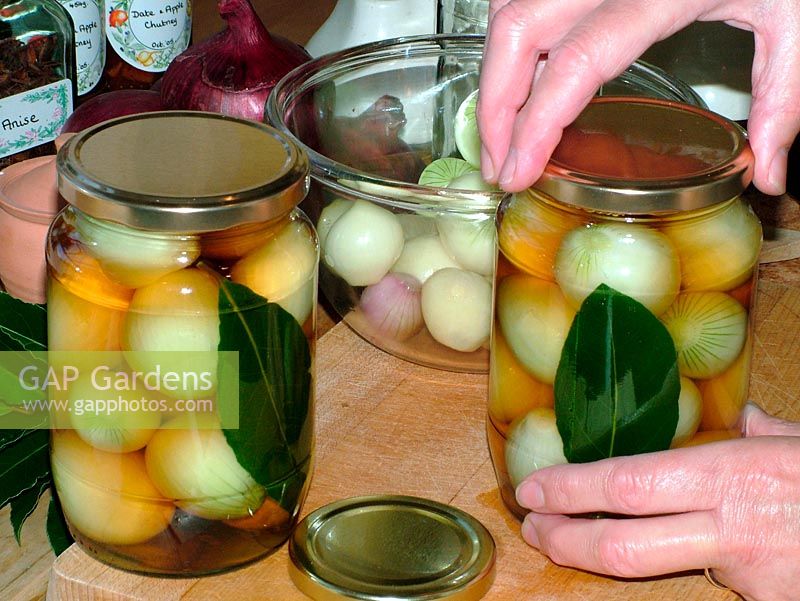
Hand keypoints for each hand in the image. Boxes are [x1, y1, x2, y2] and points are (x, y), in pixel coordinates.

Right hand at [477, 0, 799, 194]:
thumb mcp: (796, 19)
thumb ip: (783, 95)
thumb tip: (769, 174)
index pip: (575, 63)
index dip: (535, 123)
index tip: (518, 172)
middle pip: (518, 33)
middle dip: (495, 107)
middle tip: (498, 164)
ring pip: (508, 10)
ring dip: (494, 74)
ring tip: (501, 132)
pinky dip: (506, 39)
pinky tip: (514, 76)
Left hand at [515, 403, 799, 600]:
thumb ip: (772, 434)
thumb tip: (752, 417)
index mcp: (733, 475)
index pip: (627, 484)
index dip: (571, 490)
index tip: (532, 490)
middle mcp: (732, 529)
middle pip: (623, 548)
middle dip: (566, 542)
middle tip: (534, 531)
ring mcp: (751, 577)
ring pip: (666, 571)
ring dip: (617, 556)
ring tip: (581, 542)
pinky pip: (723, 586)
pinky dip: (710, 568)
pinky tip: (717, 550)